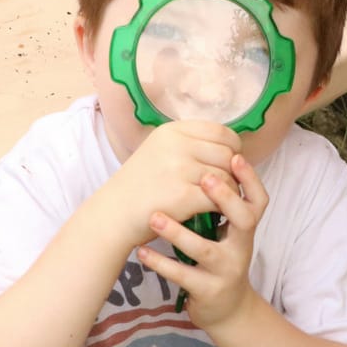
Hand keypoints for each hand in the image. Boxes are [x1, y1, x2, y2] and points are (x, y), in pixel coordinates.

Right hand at [105, 119, 240, 246]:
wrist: (114, 214)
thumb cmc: (140, 185)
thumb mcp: (160, 151)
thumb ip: (190, 145)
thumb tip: (229, 149)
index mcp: (172, 131)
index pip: (221, 132)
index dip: (232, 149)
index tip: (228, 164)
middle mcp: (176, 145)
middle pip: (227, 154)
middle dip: (233, 172)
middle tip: (226, 187)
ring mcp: (179, 169)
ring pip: (226, 177)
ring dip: (228, 192)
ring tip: (220, 200)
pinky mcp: (183, 195)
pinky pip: (218, 198)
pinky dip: (220, 207)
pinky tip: (214, 212)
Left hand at [137, 152, 267, 329]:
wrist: (226, 307)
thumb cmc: (220, 256)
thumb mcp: (228, 230)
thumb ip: (220, 200)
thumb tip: (206, 152)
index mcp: (246, 227)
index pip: (258, 199)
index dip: (250, 179)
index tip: (235, 156)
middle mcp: (242, 246)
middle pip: (244, 219)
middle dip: (225, 198)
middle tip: (204, 178)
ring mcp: (226, 270)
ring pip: (205, 250)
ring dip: (178, 232)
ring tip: (155, 216)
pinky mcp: (208, 290)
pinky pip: (182, 275)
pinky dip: (160, 263)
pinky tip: (142, 250)